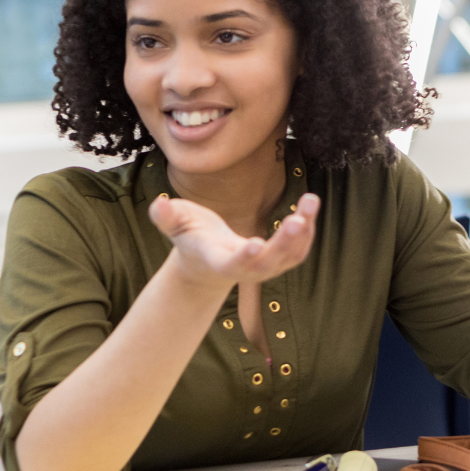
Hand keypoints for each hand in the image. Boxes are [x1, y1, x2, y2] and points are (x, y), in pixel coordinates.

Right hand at [150, 193, 319, 289]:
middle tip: (297, 219)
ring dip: (303, 232)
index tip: (256, 245)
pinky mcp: (279, 260)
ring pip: (289, 256)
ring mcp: (265, 268)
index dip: (244, 258)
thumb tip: (159, 205)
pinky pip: (298, 250)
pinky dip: (307, 230)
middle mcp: (244, 269)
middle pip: (267, 263)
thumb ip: (166, 217)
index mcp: (217, 261)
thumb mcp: (174, 225)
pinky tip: (310, 206)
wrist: (207, 265)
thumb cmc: (190, 238)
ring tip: (311, 201)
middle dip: (283, 243)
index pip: (231, 264)